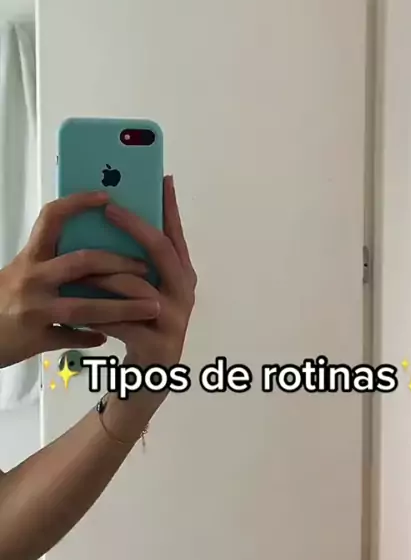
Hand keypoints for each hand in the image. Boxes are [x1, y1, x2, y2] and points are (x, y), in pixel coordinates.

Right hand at [0, 192, 160, 368]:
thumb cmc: (4, 298)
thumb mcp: (23, 271)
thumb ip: (53, 260)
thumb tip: (97, 249)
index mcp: (30, 257)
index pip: (52, 218)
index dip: (78, 204)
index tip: (106, 197)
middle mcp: (32, 278)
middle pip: (83, 262)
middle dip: (119, 263)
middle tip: (147, 265)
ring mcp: (35, 310)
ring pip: (86, 307)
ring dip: (122, 308)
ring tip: (151, 307)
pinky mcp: (35, 339)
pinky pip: (72, 337)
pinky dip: (92, 336)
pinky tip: (108, 337)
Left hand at [86, 176, 195, 372]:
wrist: (149, 382)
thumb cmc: (142, 328)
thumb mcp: (145, 292)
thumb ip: (137, 264)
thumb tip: (111, 221)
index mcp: (183, 275)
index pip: (176, 234)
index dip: (169, 206)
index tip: (161, 178)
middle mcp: (184, 292)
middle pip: (161, 250)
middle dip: (135, 226)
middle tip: (110, 207)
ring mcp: (174, 318)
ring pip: (135, 286)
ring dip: (104, 275)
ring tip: (79, 267)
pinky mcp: (157, 343)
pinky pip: (121, 321)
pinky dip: (97, 314)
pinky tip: (76, 311)